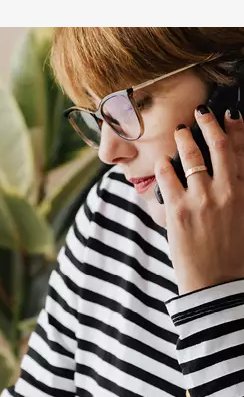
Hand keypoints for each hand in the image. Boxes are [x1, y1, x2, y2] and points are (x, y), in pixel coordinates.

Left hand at [154, 105, 243, 295]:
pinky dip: (164, 165)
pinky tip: (161, 160)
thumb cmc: (236, 255)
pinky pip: (166, 176)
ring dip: (184, 139)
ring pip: (191, 156)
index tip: (231, 113)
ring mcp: (202, 199)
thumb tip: (230, 174)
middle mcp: (228, 190)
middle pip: (219, 145)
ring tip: (179, 130)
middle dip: (209, 123)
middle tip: (201, 111)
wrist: (219, 285)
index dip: (238, 128)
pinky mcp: (178, 209)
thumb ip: (240, 193)